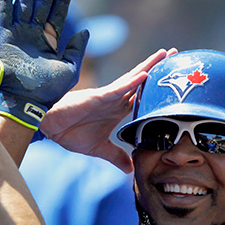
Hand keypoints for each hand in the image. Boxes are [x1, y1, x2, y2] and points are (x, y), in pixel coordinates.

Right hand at [0, 0, 88, 128]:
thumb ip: (77, 50)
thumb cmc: (48, 92)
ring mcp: (17, 34)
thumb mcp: (69, 71)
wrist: (25, 102)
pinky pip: (2, 14)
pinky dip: (4, 0)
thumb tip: (86, 31)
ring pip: (23, 5)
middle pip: (40, 4)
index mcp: (48, 41)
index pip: (57, 14)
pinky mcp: (2, 37)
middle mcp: (33, 34)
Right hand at [41, 48, 176, 172]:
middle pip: (142, 80)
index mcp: (118, 109)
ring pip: (133, 78)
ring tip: (165, 55)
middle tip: (176, 54)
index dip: (157, 87)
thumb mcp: (99, 149)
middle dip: (158, 67)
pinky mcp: (97, 97)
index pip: (143, 95)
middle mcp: (115, 99)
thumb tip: (131, 170)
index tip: (174, 79)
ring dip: (149, 67)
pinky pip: (117, 88)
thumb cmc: (70, 132)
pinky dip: (131, 82)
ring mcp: (107, 96)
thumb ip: (116, 156)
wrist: (49, 128)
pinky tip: (144, 74)